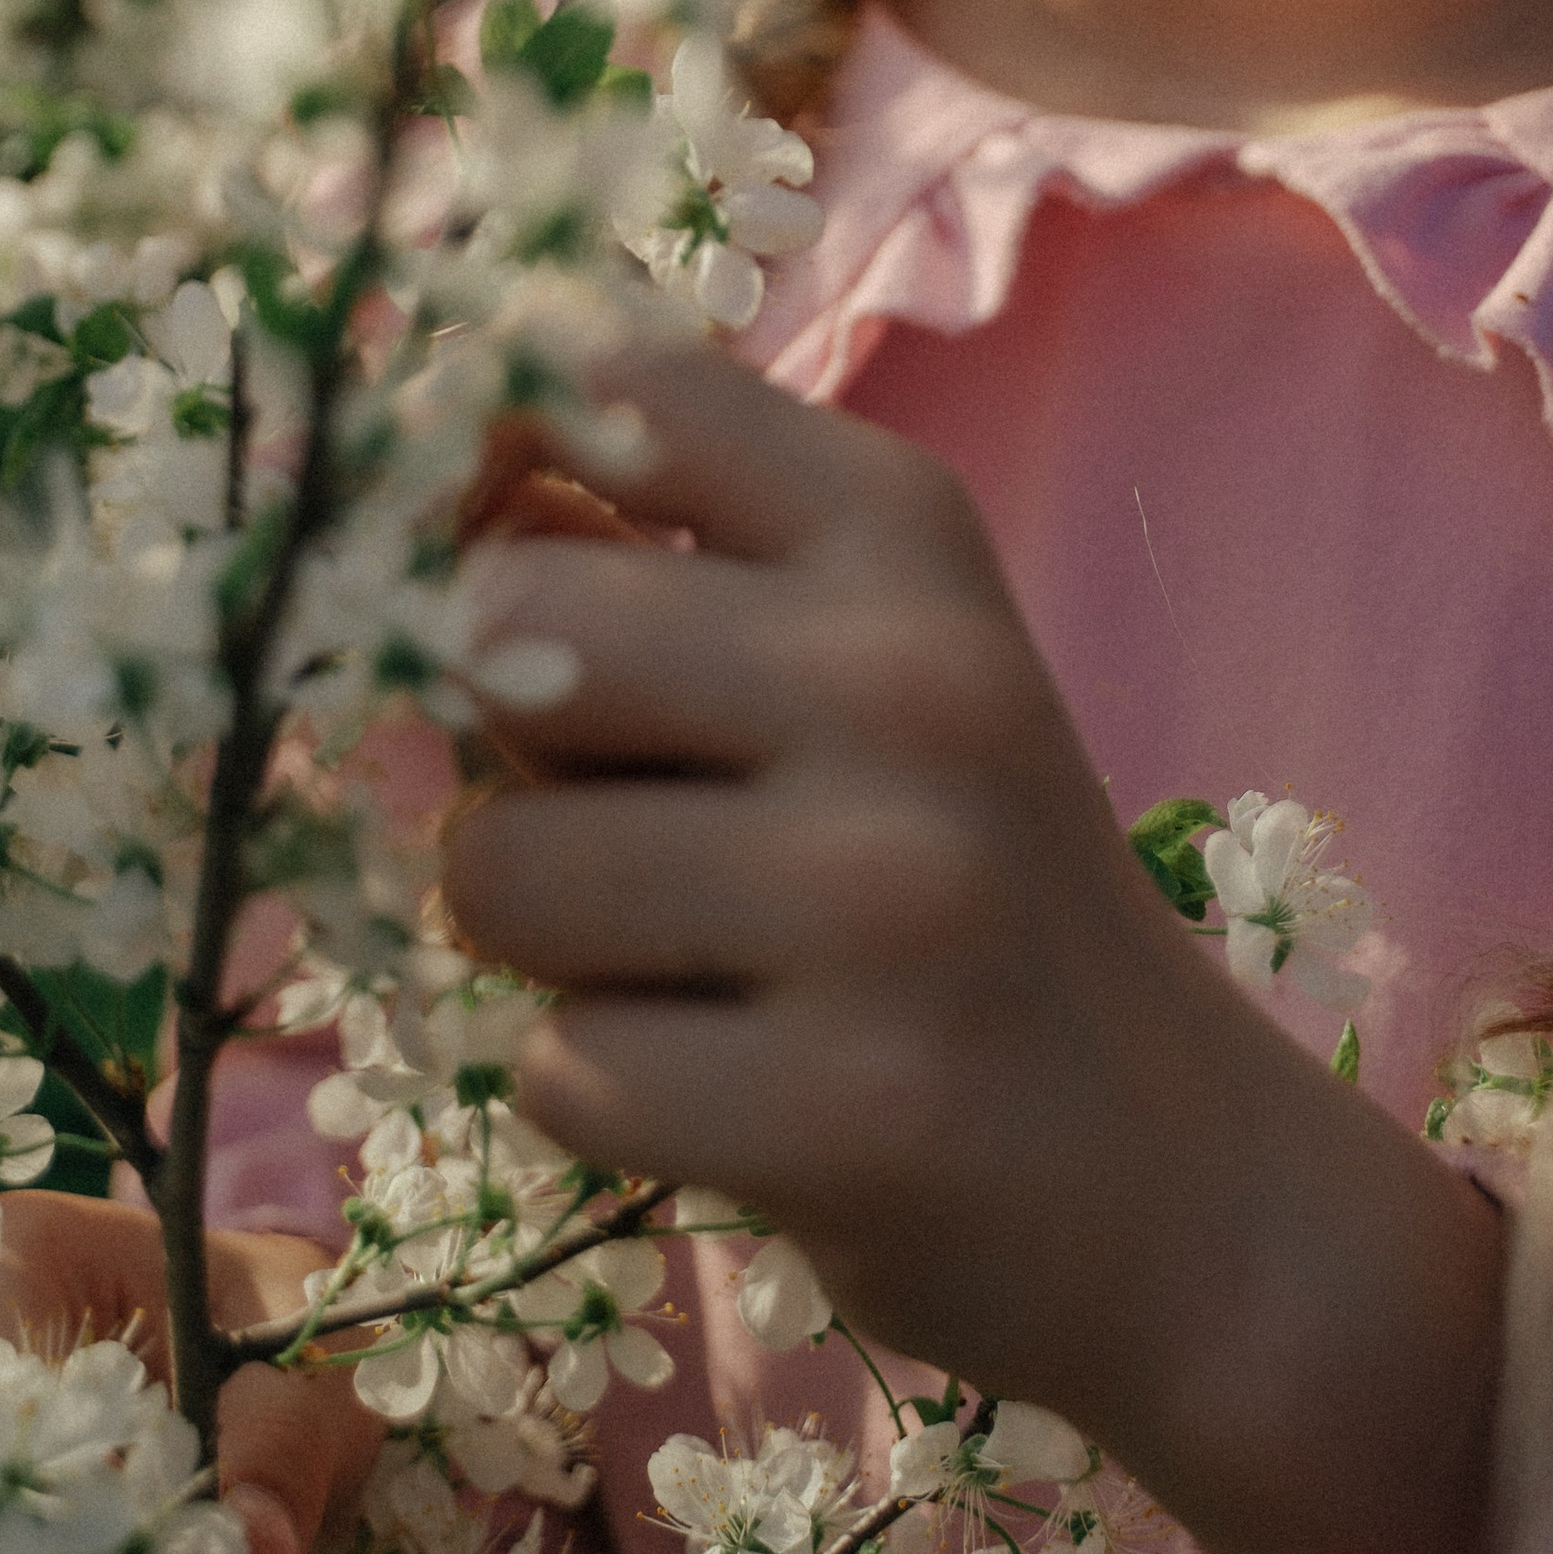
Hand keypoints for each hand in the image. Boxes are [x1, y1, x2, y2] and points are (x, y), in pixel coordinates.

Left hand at [446, 344, 1504, 1553]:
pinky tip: (737, 1092)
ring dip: (541, 944)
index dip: (467, 457)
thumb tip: (391, 507)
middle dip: (498, 748)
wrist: (1162, 1171)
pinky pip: (558, 1068)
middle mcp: (912, 677)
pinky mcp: (858, 1107)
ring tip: (684, 963)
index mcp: (898, 527)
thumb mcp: (846, 651)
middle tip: (614, 820)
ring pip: (497, 869)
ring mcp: (893, 895)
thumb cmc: (936, 875)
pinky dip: (603, 1096)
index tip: (467, 552)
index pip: (608, 381)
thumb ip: (637, 555)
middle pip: (503, 631)